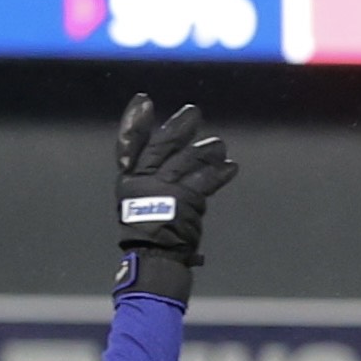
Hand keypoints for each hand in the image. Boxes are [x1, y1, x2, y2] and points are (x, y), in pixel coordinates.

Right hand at [115, 96, 237, 295]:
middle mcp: (143, 181)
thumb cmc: (149, 234)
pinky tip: (232, 167)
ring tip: (220, 145)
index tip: (144, 101)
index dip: (134, 122)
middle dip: (179, 127)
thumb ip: (152, 176)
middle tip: (194, 112)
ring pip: (188, 160)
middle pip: (162, 145)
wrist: (155, 259)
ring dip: (207, 151)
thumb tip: (176, 153)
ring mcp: (164, 189)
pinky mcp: (185, 200)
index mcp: (129, 180)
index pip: (128, 143)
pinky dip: (220, 173)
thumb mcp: (140, 202)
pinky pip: (205, 181)